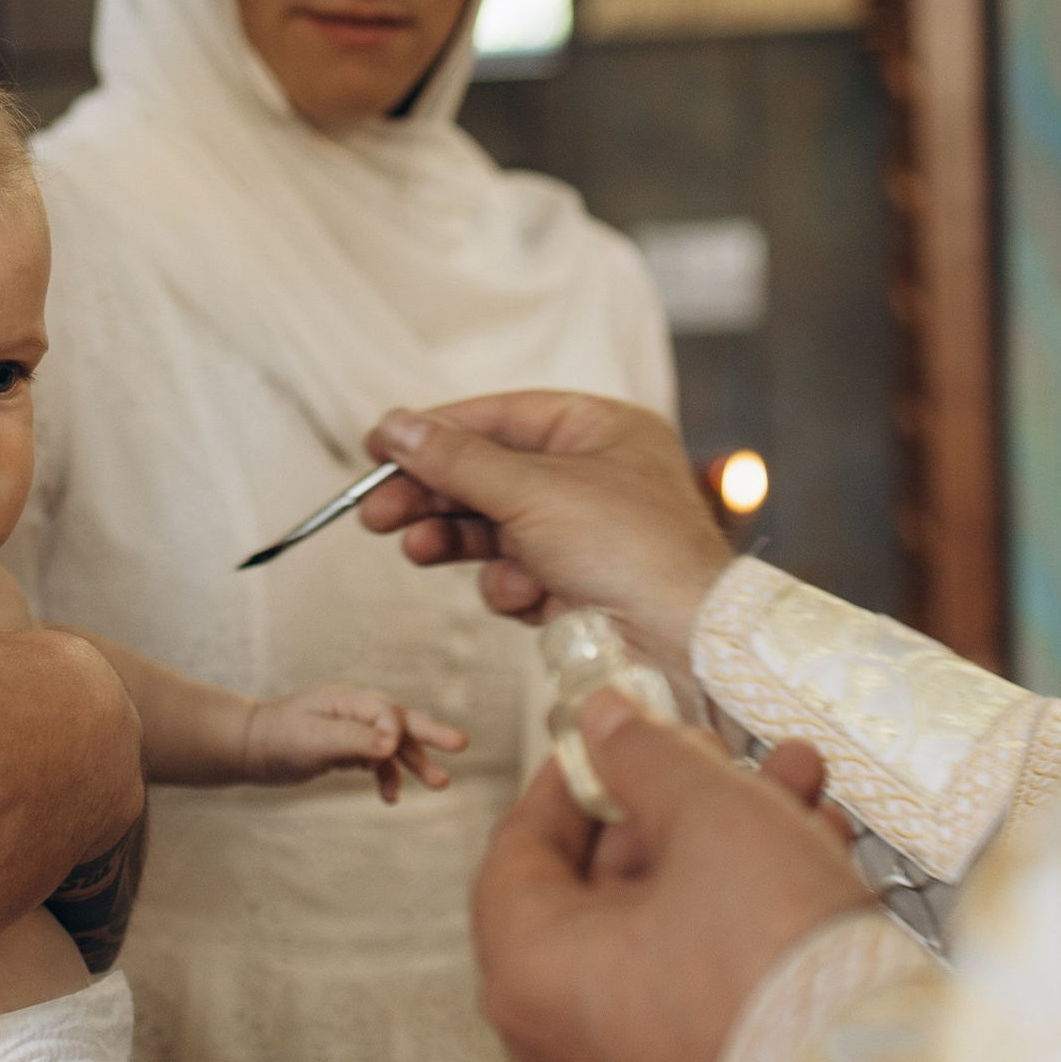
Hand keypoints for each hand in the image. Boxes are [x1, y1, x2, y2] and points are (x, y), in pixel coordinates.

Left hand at [241, 686, 468, 804]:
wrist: (249, 749)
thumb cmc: (277, 738)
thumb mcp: (314, 739)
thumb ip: (354, 739)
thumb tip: (392, 743)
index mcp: (348, 700)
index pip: (386, 711)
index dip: (394, 731)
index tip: (388, 754)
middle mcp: (355, 711)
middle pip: (401, 721)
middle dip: (431, 735)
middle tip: (461, 745)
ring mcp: (352, 730)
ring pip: (393, 745)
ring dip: (415, 764)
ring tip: (440, 784)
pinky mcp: (346, 749)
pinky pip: (377, 761)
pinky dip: (387, 777)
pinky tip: (391, 797)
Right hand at [360, 393, 732, 692]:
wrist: (683, 644)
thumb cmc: (637, 553)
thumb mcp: (534, 491)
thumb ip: (457, 460)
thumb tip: (398, 427)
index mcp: (602, 431)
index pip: (502, 417)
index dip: (437, 430)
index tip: (381, 445)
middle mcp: (595, 477)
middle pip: (489, 475)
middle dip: (433, 496)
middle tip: (377, 511)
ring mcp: (586, 533)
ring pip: (495, 528)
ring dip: (456, 541)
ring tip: (418, 549)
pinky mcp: (577, 585)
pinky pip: (518, 575)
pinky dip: (509, 586)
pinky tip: (520, 595)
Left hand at [473, 698, 867, 1061]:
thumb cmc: (772, 961)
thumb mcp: (712, 819)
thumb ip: (650, 757)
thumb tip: (605, 719)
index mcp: (529, 975)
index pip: (519, 854)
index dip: (570, 779)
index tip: (613, 735)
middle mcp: (561, 1043)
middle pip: (604, 891)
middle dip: (678, 806)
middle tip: (728, 752)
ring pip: (667, 934)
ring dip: (730, 851)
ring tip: (802, 788)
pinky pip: (703, 989)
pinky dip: (748, 922)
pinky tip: (820, 857)